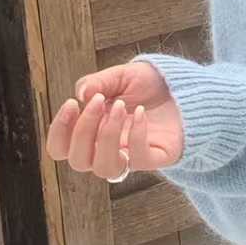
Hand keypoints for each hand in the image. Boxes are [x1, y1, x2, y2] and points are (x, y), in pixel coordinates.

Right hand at [44, 61, 183, 181]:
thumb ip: (98, 83)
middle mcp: (107, 148)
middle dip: (83, 130)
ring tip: (121, 107)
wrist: (187, 86)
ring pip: (104, 168)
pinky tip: (142, 112)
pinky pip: (139, 160)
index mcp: (92, 131)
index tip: (71, 104)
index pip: (61, 148)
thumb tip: (81, 95)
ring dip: (106, 137)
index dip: (59, 131)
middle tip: (99, 101)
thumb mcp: (121, 75)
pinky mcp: (156, 157)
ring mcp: (131, 156)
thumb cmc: (150, 84)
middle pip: (78, 161)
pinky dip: (137, 136)